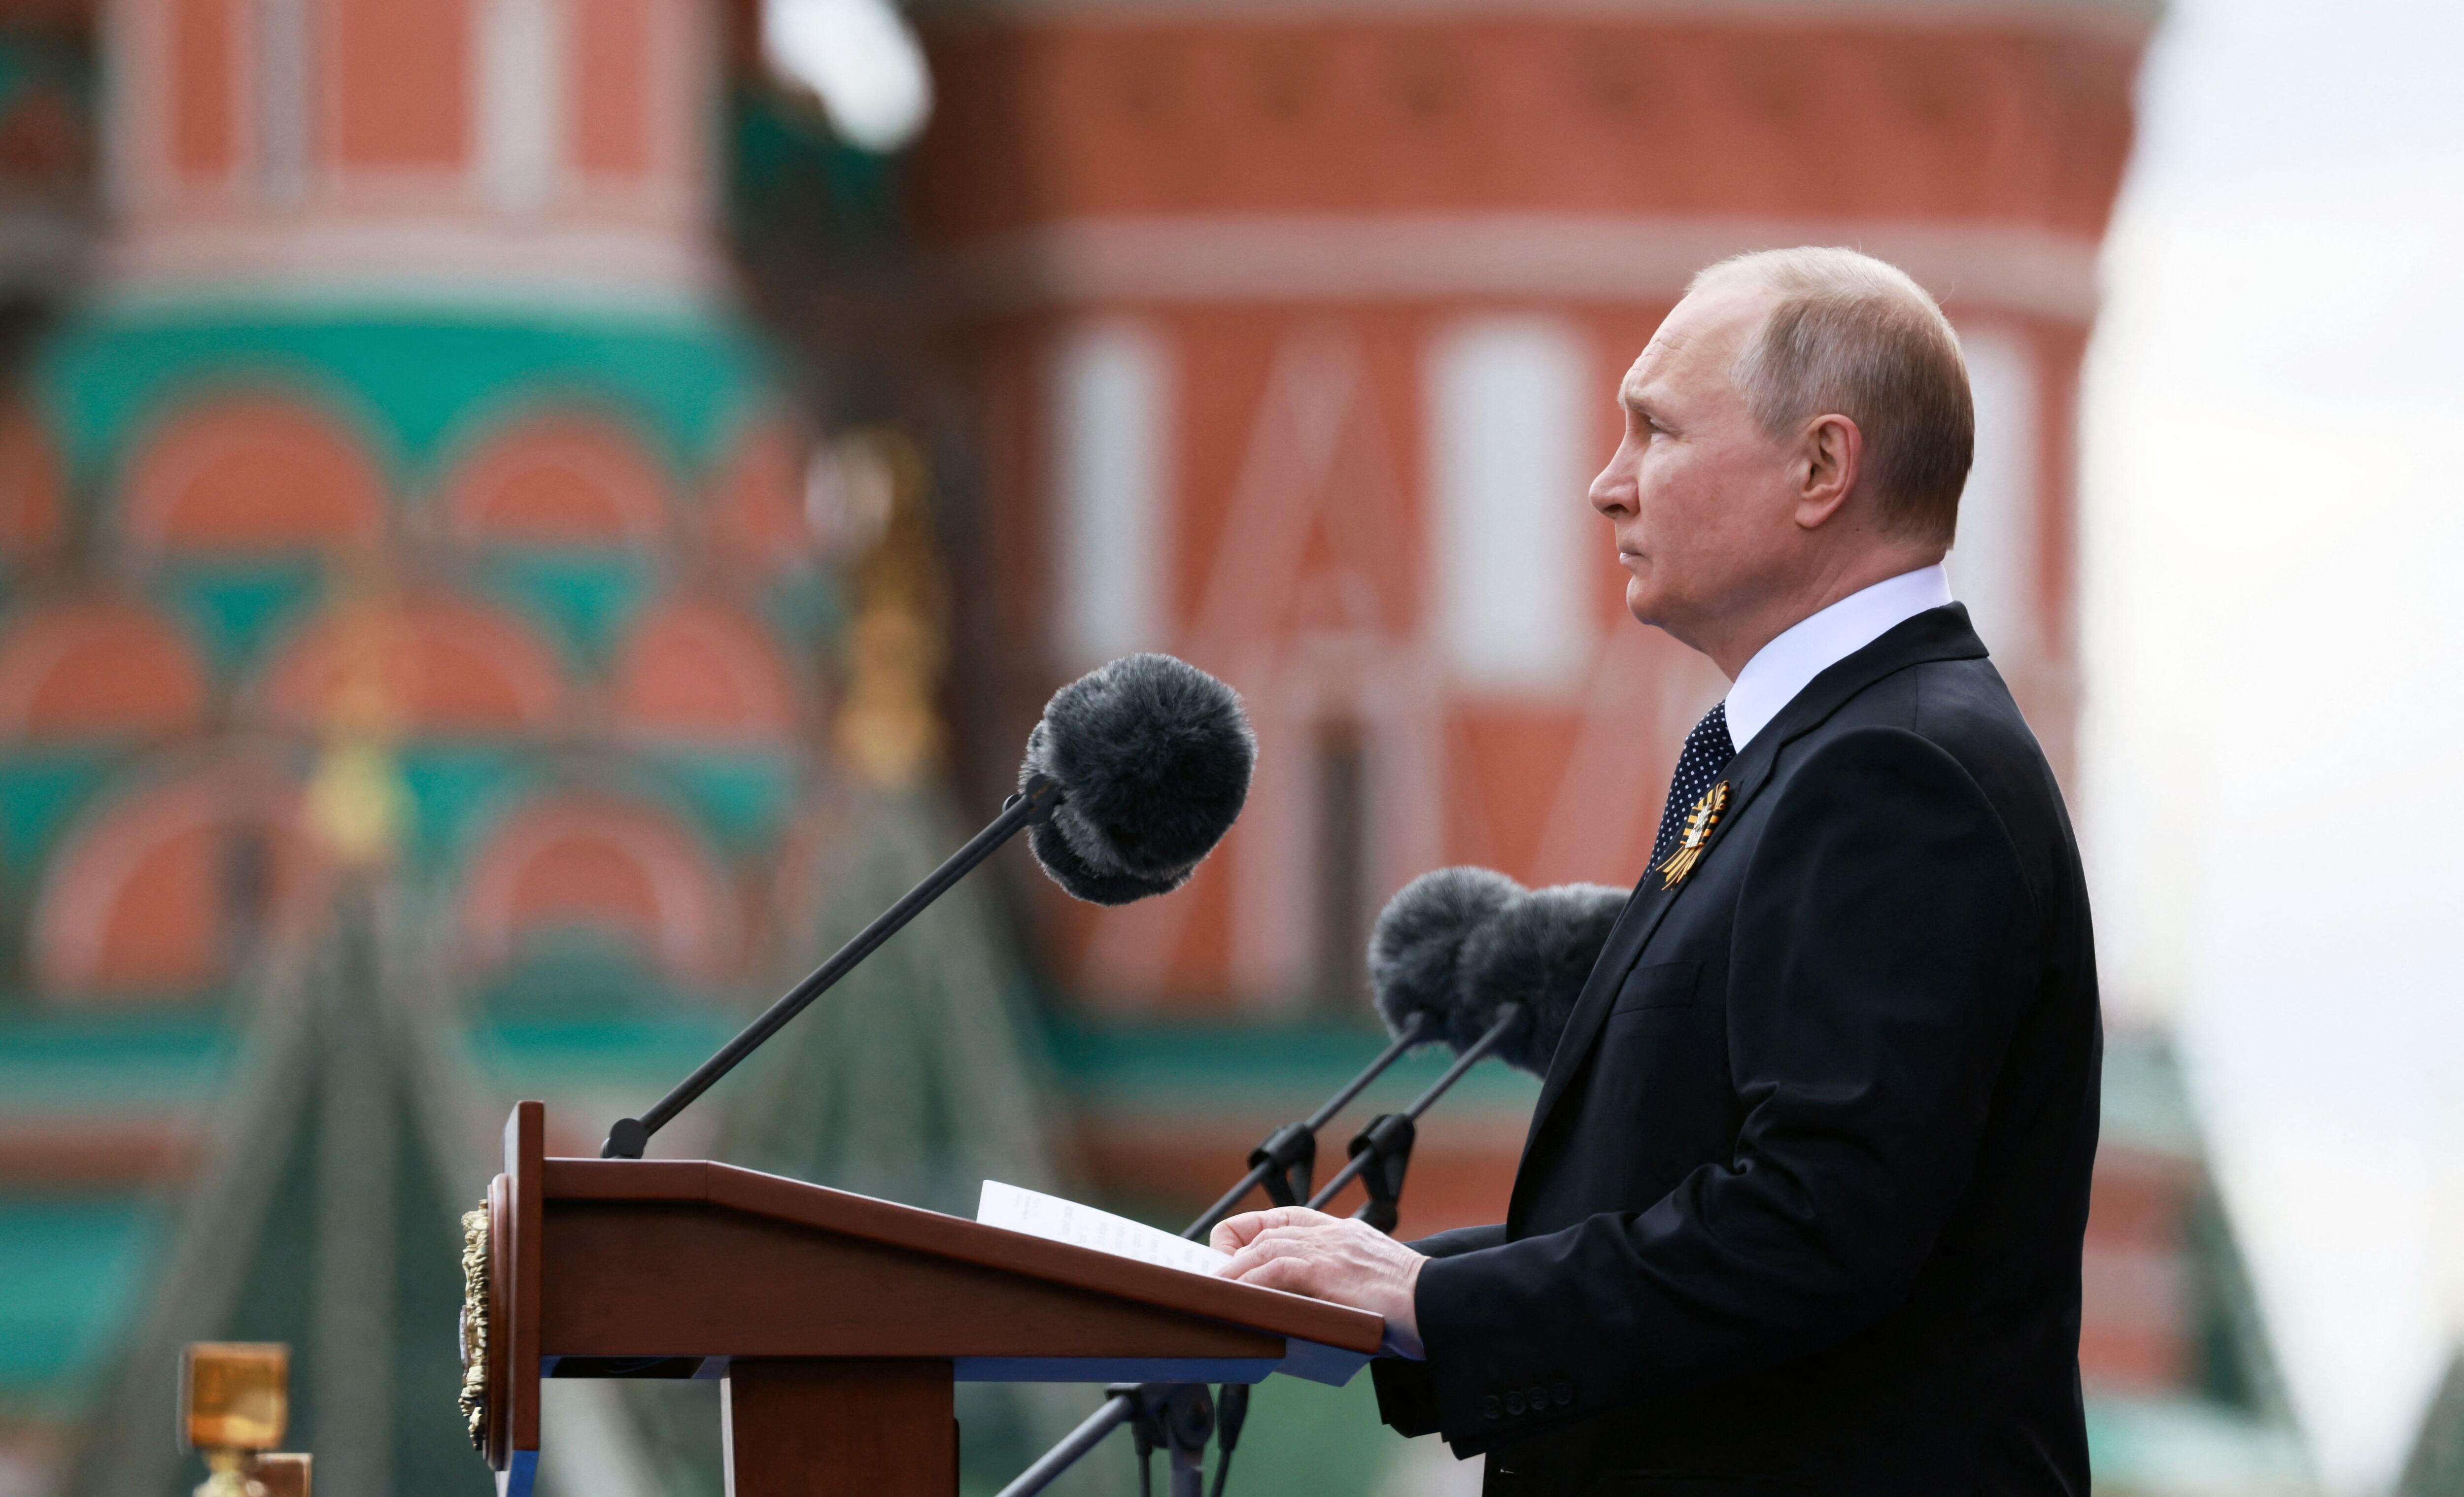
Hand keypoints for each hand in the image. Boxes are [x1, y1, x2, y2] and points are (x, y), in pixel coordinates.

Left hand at [1211, 1207, 1427, 1357]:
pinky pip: (1274, 1270)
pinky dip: (1249, 1282)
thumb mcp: (1372, 1283)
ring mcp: (1331, 1249)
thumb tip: (1305, 1310)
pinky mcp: (1328, 1270)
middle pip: (1268, 1231)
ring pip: (1265, 1248)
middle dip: (1234, 1252)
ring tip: (1215, 1289)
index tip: (1234, 1251)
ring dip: (1234, 1270)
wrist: (1442, 1305)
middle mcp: (1334, 1234)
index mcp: (1345, 1233)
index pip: (1286, 1217)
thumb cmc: (1414, 1306)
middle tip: (1215, 1277)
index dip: (1252, 1231)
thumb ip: (1341, 1284)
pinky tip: (1236, 1297)